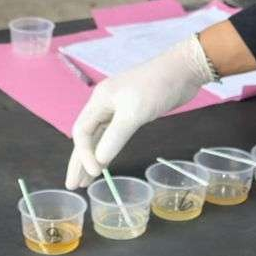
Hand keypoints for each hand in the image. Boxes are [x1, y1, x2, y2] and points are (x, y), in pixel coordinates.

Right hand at [65, 36, 213, 188]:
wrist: (181, 70)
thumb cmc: (155, 88)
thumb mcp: (133, 114)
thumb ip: (114, 138)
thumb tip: (98, 161)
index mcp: (99, 100)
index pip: (82, 132)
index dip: (84, 154)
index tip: (95, 173)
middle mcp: (104, 104)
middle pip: (86, 136)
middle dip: (79, 161)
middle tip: (73, 185)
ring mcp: (118, 108)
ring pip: (98, 137)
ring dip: (92, 158)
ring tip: (85, 181)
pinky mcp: (132, 113)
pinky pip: (112, 135)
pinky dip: (106, 150)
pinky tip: (104, 161)